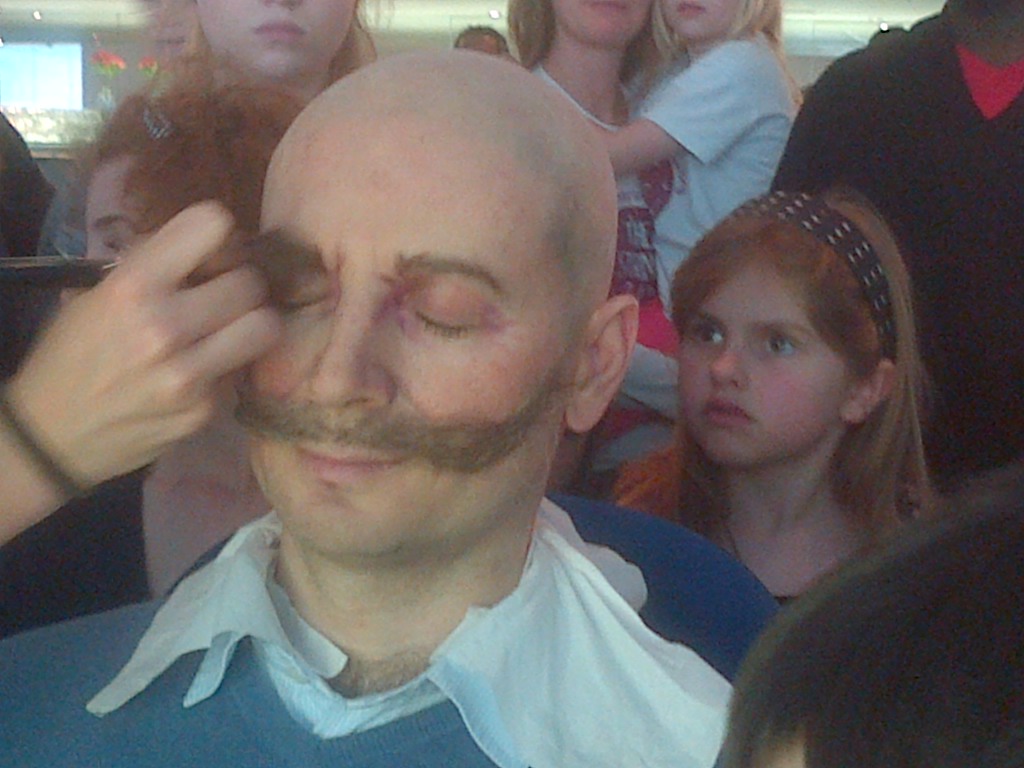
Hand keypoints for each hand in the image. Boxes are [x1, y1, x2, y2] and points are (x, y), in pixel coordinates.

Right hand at [5, 202, 281, 487]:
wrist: (52, 437)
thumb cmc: (71, 357)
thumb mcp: (96, 298)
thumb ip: (150, 270)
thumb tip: (203, 251)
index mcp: (133, 287)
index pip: (211, 225)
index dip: (218, 235)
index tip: (212, 250)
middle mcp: (166, 327)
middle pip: (250, 282)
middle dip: (241, 284)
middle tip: (227, 294)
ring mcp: (189, 374)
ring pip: (264, 327)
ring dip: (253, 323)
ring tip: (231, 328)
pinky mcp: (205, 409)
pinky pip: (239, 372)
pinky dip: (228, 366)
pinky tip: (201, 370)